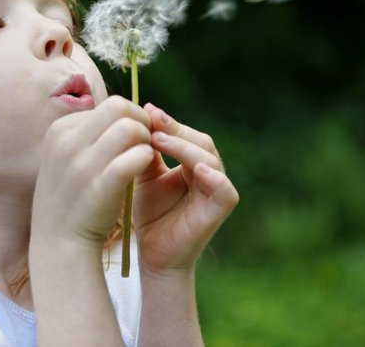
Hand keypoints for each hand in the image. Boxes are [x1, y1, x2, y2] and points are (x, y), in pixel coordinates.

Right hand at [31, 96, 153, 249]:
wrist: (59, 241)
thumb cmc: (71, 195)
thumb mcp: (68, 156)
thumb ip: (91, 132)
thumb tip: (125, 112)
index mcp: (60, 130)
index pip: (109, 104)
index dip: (130, 117)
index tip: (135, 137)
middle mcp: (67, 142)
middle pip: (119, 108)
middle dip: (141, 121)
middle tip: (147, 141)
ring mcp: (82, 164)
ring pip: (130, 128)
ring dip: (146, 139)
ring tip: (145, 155)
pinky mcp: (100, 186)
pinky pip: (134, 157)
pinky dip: (145, 158)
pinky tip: (145, 167)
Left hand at [134, 103, 238, 274]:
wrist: (152, 254)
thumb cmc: (149, 215)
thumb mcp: (143, 175)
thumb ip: (146, 150)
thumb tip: (141, 114)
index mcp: (192, 163)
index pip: (185, 134)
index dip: (168, 122)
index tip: (145, 110)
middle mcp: (208, 173)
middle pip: (200, 141)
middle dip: (175, 129)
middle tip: (152, 119)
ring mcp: (216, 190)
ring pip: (209, 159)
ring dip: (185, 147)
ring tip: (158, 139)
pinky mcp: (220, 209)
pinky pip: (223, 189)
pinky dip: (212, 176)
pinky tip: (194, 169)